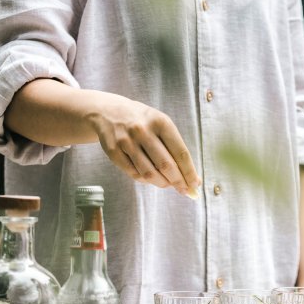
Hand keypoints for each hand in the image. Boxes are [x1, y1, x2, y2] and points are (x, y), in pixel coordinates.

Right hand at [87, 93, 201, 196]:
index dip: (189, 172)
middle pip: (165, 165)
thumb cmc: (141, 121)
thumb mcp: (159, 123)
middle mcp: (143, 131)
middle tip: (184, 190)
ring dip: (162, 183)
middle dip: (178, 181)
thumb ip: (172, 146)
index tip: (195, 184)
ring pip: (149, 173)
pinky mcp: (114, 152)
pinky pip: (133, 174)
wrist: (108, 112)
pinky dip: (145, 181)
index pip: (180, 152)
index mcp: (160, 122)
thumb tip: (188, 175)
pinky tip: (151, 179)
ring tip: (167, 184)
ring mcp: (127, 142)